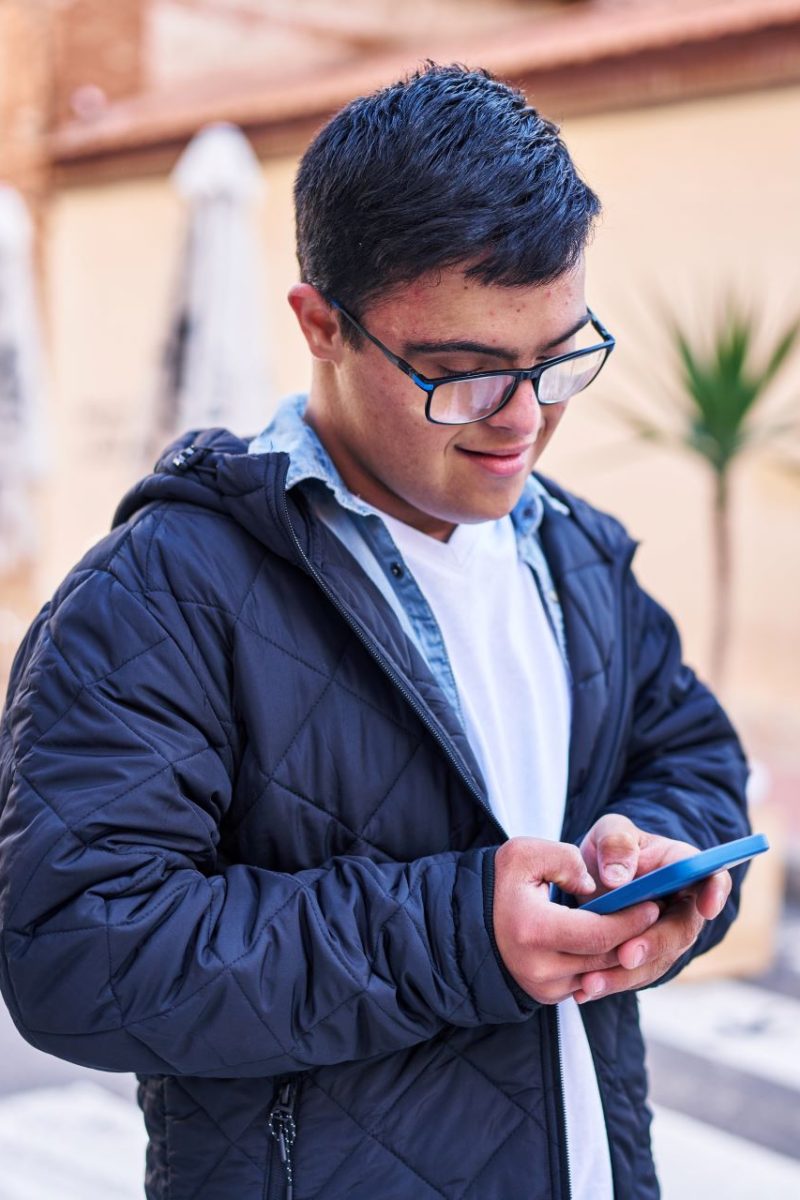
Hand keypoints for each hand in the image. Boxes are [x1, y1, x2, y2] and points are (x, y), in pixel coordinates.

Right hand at [492, 837, 660, 1004]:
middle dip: (635, 936)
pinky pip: (588, 980)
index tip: (652, 902)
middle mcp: (539, 967)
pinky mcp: (547, 996)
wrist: (468, 922)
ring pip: (601, 973)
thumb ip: (564, 859)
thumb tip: (595, 885)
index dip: (631, 920)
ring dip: (624, 952)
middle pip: (607, 958)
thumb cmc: (499, 883)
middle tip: (655, 913)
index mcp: (534, 930)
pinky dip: (605, 962)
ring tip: (640, 926)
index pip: (600, 933)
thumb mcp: (524, 854)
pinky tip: (616, 940)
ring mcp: (543, 987)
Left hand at [574, 813, 731, 1002]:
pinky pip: (635, 975)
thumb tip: (618, 878)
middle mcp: (683, 906)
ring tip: (592, 982)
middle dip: (654, 944)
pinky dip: (611, 983)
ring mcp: (667, 936)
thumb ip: (616, 844)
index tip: (707, 907)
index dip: (715, 892)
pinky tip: (584, 990)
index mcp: (682, 867)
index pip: (712, 878)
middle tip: (626, 955)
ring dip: (626, 974)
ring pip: (657, 961)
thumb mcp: (610, 832)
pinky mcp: (647, 958)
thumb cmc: (611, 850)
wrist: (595, 877)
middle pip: (682, 929)